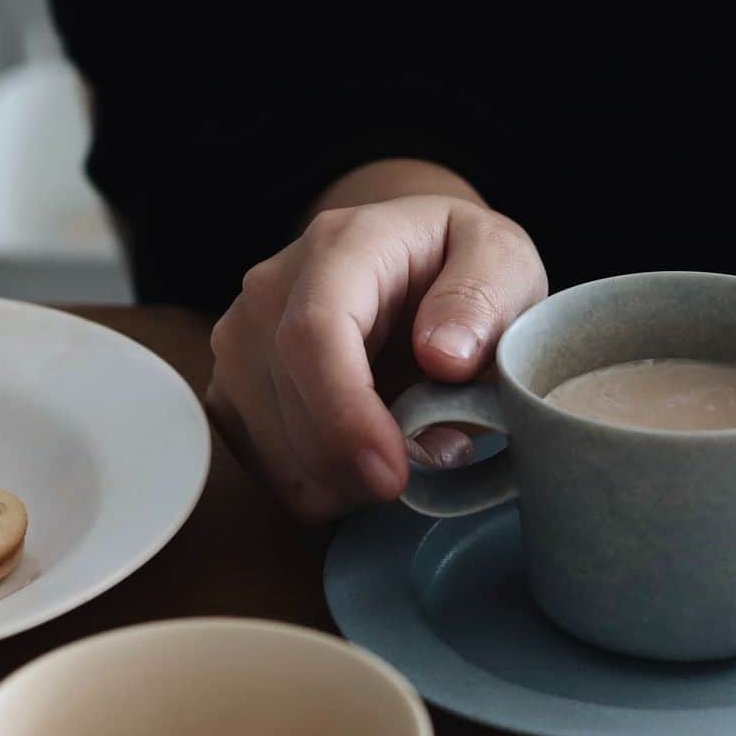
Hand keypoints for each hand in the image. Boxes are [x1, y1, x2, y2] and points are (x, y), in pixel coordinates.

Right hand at [207, 194, 546, 521]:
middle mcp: (267, 293)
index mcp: (337, 248)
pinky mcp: (231, 395)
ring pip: (280, 455)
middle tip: (442, 455)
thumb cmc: (456, 266)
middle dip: (365, 465)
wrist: (405, 266)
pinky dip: (327, 488)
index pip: (312, 335)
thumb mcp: (503, 260)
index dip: (346, 416)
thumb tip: (443, 356)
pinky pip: (272, 474)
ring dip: (352, 480)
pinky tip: (367, 456)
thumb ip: (483, 298)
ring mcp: (239, 346)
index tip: (394, 474)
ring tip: (410, 444)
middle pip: (291, 409)